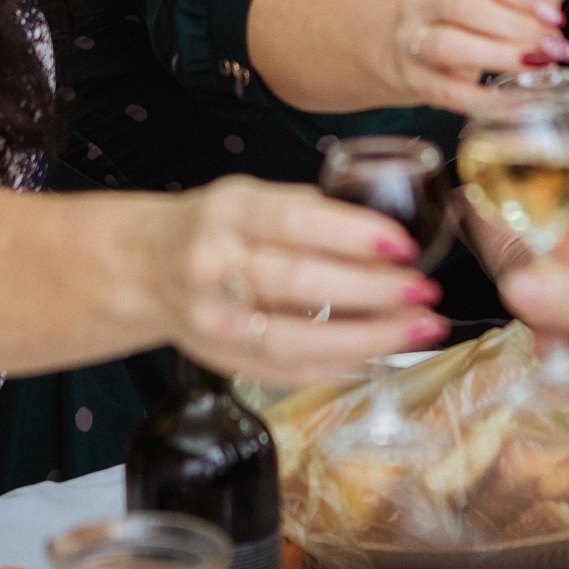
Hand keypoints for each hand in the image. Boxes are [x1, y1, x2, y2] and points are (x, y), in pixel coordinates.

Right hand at [152, 176, 448, 385]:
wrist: (145, 267)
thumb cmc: (215, 226)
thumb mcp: (250, 197)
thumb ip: (308, 212)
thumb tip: (388, 234)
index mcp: (228, 212)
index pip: (294, 222)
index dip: (352, 235)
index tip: (403, 246)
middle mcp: (213, 265)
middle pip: (298, 283)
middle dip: (371, 291)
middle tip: (423, 291)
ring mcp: (215, 321)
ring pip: (294, 339)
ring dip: (366, 338)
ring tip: (417, 327)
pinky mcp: (221, 361)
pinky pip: (288, 372)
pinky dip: (340, 365)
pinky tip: (379, 353)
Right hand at [389, 0, 568, 113]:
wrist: (399, 45)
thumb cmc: (451, 15)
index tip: (552, 11)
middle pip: (463, 6)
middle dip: (516, 26)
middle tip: (553, 43)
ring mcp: (409, 40)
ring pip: (448, 45)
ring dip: (500, 55)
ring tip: (537, 64)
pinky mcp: (412, 78)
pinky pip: (447, 91)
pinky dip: (482, 100)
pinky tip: (514, 102)